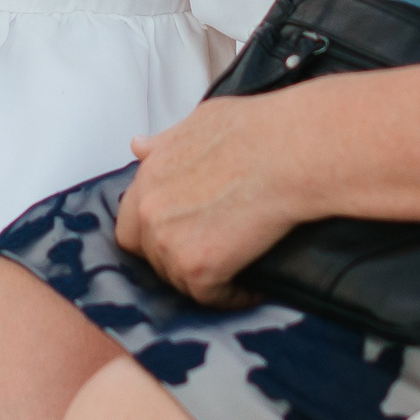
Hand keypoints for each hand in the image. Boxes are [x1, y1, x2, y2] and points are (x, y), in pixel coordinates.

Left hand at [114, 96, 305, 303]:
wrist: (288, 153)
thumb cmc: (255, 131)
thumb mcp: (198, 122)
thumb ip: (163, 143)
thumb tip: (139, 146)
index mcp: (149, 175)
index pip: (131, 220)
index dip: (155, 231)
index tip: (180, 234)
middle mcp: (149, 210)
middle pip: (151, 254)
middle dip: (178, 256)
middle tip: (212, 253)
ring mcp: (168, 242)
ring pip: (178, 277)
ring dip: (206, 277)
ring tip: (236, 268)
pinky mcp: (197, 268)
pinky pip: (209, 297)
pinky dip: (232, 296)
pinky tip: (252, 286)